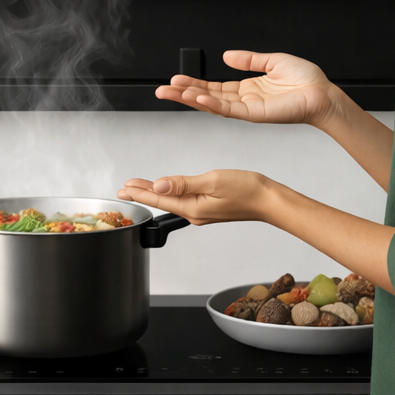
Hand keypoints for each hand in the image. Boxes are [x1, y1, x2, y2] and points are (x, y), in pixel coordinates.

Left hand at [119, 170, 394, 293]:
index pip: (159, 200)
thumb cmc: (248, 190)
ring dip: (157, 193)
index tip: (124, 188)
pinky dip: (173, 194)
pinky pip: (185, 200)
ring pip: (173, 201)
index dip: (139, 193)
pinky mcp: (211, 208)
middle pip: (164, 202)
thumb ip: (183, 184)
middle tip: (125, 188)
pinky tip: (171, 189)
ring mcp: (204, 211)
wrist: (271, 200)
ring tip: (142, 187)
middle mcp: (196, 213)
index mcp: (193, 208)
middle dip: (143, 194)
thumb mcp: (212, 181)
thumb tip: (159, 185)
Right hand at [155, 50, 339, 125]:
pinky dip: (213, 103)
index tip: (176, 79)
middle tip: (162, 89)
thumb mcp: (273, 61)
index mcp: (248, 88)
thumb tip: (227, 55)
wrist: (323, 93)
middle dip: (184, 93)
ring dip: (192, 98)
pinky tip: (199, 97)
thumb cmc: (306, 80)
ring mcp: (248, 108)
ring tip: (173, 92)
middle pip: (208, 96)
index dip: (194, 83)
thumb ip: (249, 59)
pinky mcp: (256, 114)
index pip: (214, 86)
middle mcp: (245, 100)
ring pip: (213, 104)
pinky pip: (230, 109)